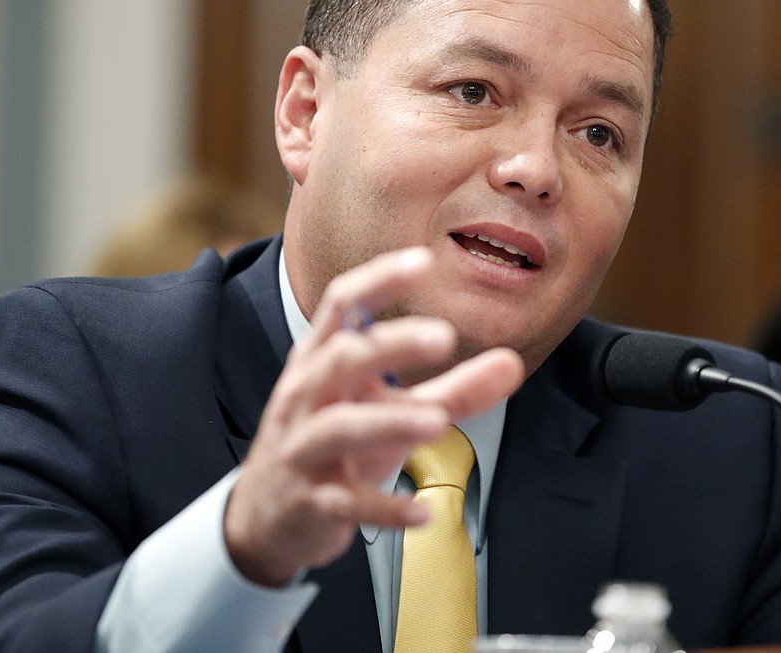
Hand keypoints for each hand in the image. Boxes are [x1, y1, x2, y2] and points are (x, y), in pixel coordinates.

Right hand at [223, 246, 524, 585]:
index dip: (380, 279)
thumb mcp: (393, 413)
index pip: (343, 304)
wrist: (267, 519)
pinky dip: (383, 507)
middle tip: (445, 337)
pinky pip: (344, 502)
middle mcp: (306, 396)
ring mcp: (302, 449)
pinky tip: (422, 511)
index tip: (424, 260)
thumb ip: (454, 389)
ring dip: (388, 420)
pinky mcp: (309, 502)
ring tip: (439, 421)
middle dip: (389, 344)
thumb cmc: (336, 449)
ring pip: (339, 426)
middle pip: (341, 357)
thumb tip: (513, 363)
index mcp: (321, 361)